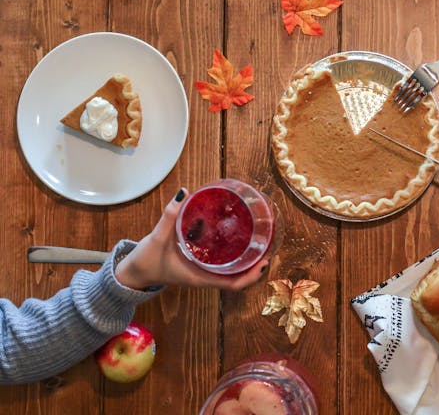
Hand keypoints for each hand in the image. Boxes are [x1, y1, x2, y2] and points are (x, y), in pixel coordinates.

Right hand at [115, 189, 267, 290]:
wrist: (132, 273)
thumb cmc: (145, 261)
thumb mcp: (157, 238)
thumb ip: (170, 216)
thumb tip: (184, 193)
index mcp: (200, 278)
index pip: (233, 284)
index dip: (252, 276)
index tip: (264, 262)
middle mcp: (205, 277)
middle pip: (238, 277)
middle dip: (254, 266)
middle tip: (267, 245)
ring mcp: (202, 272)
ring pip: (231, 270)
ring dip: (245, 260)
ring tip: (258, 241)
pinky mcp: (197, 265)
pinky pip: (220, 263)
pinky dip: (231, 254)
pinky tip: (235, 238)